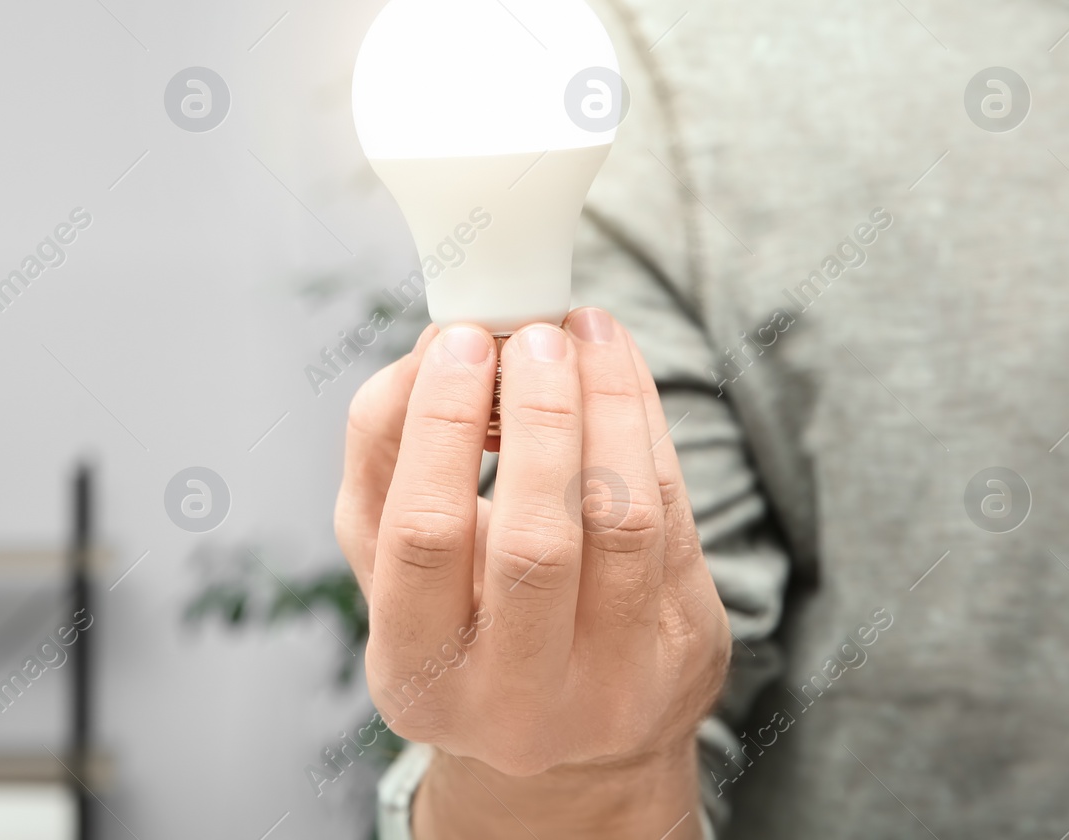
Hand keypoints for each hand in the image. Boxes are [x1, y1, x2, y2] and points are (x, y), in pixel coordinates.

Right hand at [336, 309, 729, 838]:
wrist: (565, 736)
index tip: (457, 343)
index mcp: (417, 679)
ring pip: (623, 520)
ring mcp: (614, 686)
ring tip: (583, 332)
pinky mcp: (687, 647)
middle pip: (534, 542)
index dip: (440, 428)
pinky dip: (645, 422)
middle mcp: (516, 703)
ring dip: (607, 404)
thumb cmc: (459, 614)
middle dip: (537, 416)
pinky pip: (675, 512)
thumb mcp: (387, 554)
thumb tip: (436, 347)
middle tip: (531, 335)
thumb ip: (382, 451)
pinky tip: (617, 368)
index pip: (423, 539)